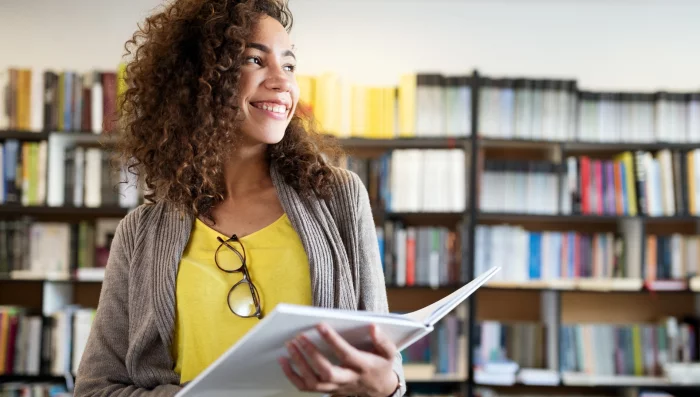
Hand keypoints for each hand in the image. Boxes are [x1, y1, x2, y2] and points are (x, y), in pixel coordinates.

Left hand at [277, 323, 399, 396]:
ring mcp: (336, 388)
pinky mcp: (327, 391)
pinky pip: (306, 388)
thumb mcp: (389, 352)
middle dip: (311, 355)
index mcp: (363, 367)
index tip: (319, 325)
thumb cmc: (381, 365)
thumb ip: (382, 340)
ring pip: (314, 382)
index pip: (346, 354)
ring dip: (299, 365)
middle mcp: (348, 379)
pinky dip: (292, 376)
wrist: (380, 389)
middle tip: (299, 337)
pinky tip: (284, 361)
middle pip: (327, 372)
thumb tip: (372, 326)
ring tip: (289, 346)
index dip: (332, 340)